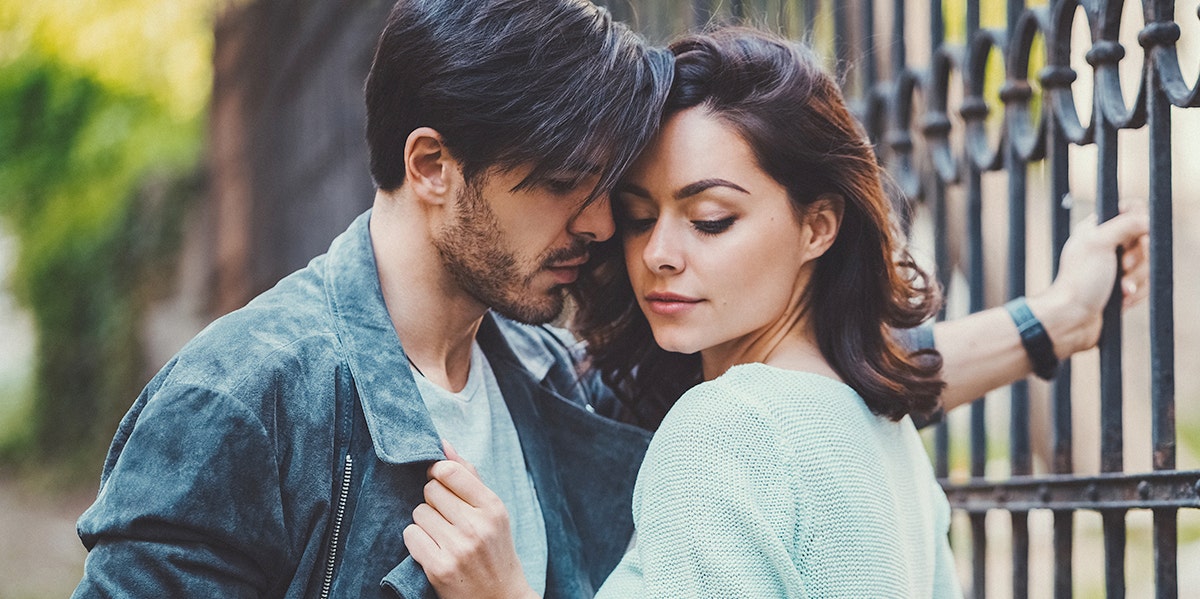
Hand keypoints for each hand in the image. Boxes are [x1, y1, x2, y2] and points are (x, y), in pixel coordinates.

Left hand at [403, 441, 536, 598]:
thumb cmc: (495, 550)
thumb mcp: (493, 511)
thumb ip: (469, 476)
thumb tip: (443, 443)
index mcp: (493, 507)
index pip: (449, 471)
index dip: (437, 473)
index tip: (440, 483)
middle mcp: (477, 526)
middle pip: (430, 490)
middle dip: (433, 501)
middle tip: (447, 518)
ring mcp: (457, 548)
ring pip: (418, 512)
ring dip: (424, 522)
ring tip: (442, 535)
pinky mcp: (439, 568)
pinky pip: (410, 535)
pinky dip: (417, 541)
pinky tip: (432, 549)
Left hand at [1029, 207, 1149, 357]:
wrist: (1071, 320)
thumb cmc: (1080, 281)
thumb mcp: (1099, 244)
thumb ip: (1125, 224)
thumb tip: (1148, 219)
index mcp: (1096, 229)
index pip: (1130, 210)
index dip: (1139, 221)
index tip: (1136, 235)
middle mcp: (1106, 246)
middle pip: (1144, 240)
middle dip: (1138, 259)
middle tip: (1122, 267)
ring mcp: (1115, 268)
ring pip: (1147, 265)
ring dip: (1135, 280)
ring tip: (1119, 290)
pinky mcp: (1122, 287)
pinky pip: (1145, 285)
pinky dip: (1135, 294)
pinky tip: (1120, 302)